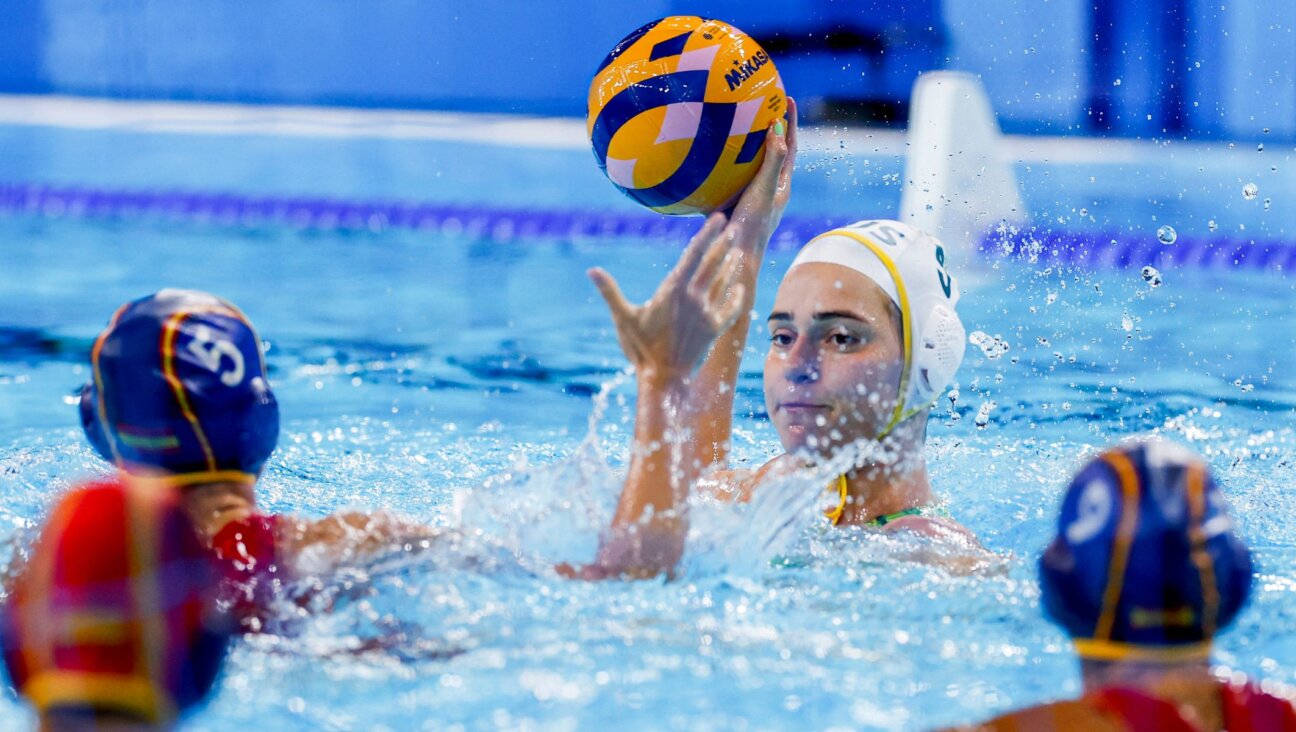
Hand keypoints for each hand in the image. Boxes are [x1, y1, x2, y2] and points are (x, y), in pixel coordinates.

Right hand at [589, 212, 746, 379]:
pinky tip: (740, 288)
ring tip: (737, 251)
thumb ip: (610, 292)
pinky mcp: (714, 330)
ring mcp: (707, 313)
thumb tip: (591, 271)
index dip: (708, 234)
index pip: (694, 254)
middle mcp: (694, 298)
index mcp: (673, 290)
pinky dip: (736, 297)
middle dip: (724, 244)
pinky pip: (731, 309)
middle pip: (713, 264)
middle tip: (734, 227)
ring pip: (723, 283)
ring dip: (730, 266)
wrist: (664, 379)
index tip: (719, 219)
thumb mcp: (624, 318)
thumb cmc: (640, 349)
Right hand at [725, 96, 797, 260]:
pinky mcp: (730, 206)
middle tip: (761, 105)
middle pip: (771, 152)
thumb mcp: (764, 191)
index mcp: (781, 185)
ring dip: (743, 146)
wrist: (733, 258)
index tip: (785, 97)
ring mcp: (748, 198)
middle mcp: (767, 190)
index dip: (790, 122)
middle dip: (769, 129)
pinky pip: (725, 180)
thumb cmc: (752, 226)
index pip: (790, 146)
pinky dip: (718, 166)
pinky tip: (701, 159)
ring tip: (733, 125)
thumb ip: (771, 162)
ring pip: (747, 165)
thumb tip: (778, 129)